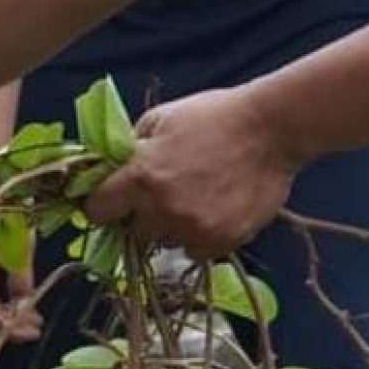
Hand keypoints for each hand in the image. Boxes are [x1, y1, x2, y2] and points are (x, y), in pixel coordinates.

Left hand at [83, 86, 300, 257]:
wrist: (271, 129)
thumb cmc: (214, 116)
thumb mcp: (161, 119)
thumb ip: (132, 148)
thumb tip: (114, 167)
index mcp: (140, 177)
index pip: (98, 210)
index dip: (102, 206)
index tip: (112, 202)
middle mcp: (162, 209)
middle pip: (133, 233)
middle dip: (140, 218)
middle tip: (159, 199)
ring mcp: (193, 229)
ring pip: (166, 243)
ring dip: (172, 228)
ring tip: (193, 201)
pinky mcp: (222, 241)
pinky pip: (196, 252)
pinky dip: (199, 237)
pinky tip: (212, 212)